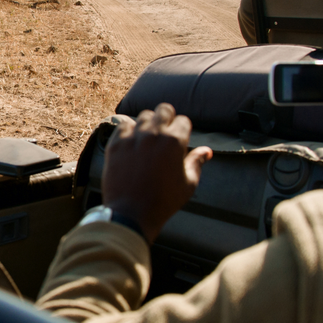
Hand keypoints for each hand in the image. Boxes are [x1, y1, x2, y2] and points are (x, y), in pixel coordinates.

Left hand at [101, 104, 212, 242]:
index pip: (183, 120)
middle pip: (163, 109)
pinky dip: (129, 131)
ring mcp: (133, 137)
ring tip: (148, 138)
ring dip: (148, 124)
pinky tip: (132, 142)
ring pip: (143, 116)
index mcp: (175, 141)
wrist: (131, 213)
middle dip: (167, 118)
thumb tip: (207, 151)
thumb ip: (196, 162)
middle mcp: (154, 134)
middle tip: (165, 132)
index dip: (183, 130)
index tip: (180, 139)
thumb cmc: (164, 201)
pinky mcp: (116, 144)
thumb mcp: (188, 184)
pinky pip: (123, 126)